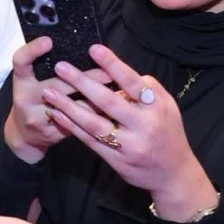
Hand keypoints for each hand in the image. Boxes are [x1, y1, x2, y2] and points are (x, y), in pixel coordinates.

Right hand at [3, 36, 112, 163]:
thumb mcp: (33, 81)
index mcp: (22, 81)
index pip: (21, 61)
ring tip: (117, 91)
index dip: (33, 50)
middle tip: (107, 72)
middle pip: (55, 85)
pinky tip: (113, 110)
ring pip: (72, 108)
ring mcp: (38, 118)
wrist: (25, 135)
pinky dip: (96, 115)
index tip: (49, 41)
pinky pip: (78, 124)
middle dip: (84, 78)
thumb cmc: (34, 99)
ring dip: (96, 99)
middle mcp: (26, 98)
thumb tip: (83, 50)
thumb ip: (49, 68)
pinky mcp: (52, 133)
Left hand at [43, 45, 215, 220]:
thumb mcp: (167, 106)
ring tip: (49, 92)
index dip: (113, 65)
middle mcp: (143, 125)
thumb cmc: (167, 132)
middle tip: (60, 67)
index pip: (132, 82)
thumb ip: (147, 87)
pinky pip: (89, 140)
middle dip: (82, 83)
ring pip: (94, 123)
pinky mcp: (116, 160)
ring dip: (68, 106)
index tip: (93, 49)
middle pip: (108, 102)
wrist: (173, 174)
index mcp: (156, 107)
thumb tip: (121, 73)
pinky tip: (57, 114)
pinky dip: (72, 126)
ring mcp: (128, 145)